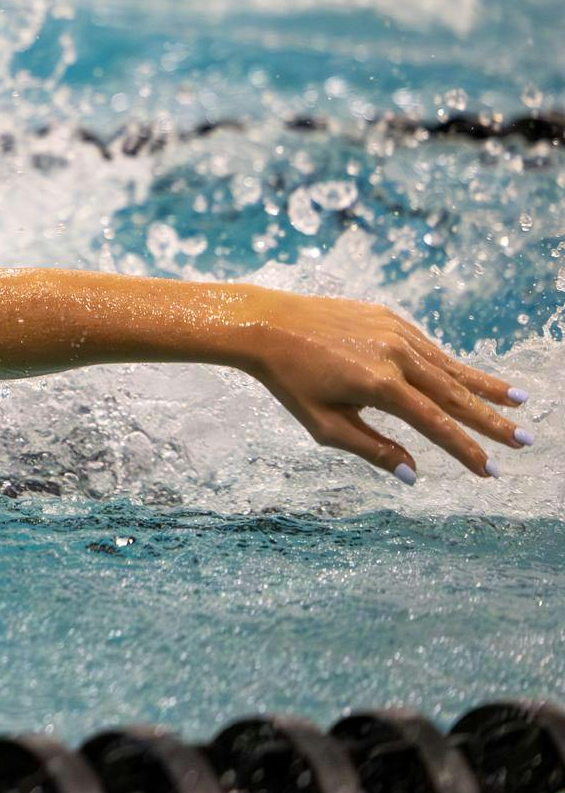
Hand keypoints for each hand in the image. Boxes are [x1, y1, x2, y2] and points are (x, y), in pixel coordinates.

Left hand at [238, 290, 531, 480]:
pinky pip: (428, 347)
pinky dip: (452, 364)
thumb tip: (414, 475)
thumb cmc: (289, 380)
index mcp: (379, 385)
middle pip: (454, 394)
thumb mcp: (324, 424)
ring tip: (518, 402)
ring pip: (448, 365)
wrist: (265, 323)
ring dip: (484, 386)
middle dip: (492, 420)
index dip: (466, 449)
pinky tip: (469, 378)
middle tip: (526, 440)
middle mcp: (395, 355)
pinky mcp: (387, 317)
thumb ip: (373, 449)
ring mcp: (394, 332)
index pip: (436, 424)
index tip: (491, 470)